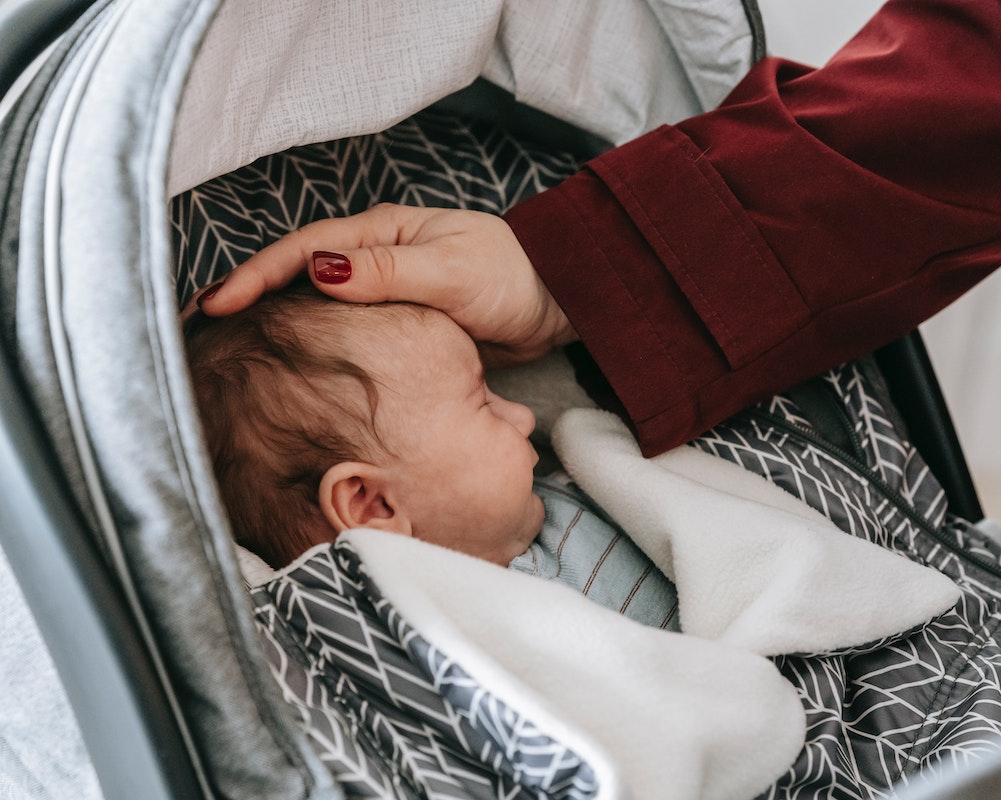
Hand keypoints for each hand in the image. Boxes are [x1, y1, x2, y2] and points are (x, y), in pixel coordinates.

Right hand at [188, 203, 576, 366]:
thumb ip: (390, 273)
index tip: (218, 304)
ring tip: (228, 350)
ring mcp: (385, 292)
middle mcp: (375, 259)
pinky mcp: (398, 325)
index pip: (303, 249)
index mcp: (382, 233)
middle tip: (201, 329)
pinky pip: (345, 332)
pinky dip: (312, 342)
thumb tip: (322, 268)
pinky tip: (290, 365)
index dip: (257, 275)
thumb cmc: (510, 278)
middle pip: (297, 275)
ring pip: (316, 306)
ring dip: (275, 322)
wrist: (553, 305)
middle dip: (251, 297)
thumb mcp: (450, 272)